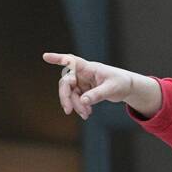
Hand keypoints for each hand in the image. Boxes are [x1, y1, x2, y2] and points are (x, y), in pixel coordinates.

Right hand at [43, 52, 160, 120]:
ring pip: (70, 94)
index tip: (45, 56)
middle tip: (68, 110)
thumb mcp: (111, 89)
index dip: (58, 59)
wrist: (126, 88)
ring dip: (75, 105)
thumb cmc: (120, 83)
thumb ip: (96, 95)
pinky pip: (76, 100)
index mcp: (89, 68)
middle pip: (66, 83)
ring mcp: (81, 82)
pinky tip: (87, 114)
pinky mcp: (82, 91)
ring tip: (86, 115)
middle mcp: (82, 74)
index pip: (71, 61)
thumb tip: (83, 102)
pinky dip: (80, 107)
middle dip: (65, 97)